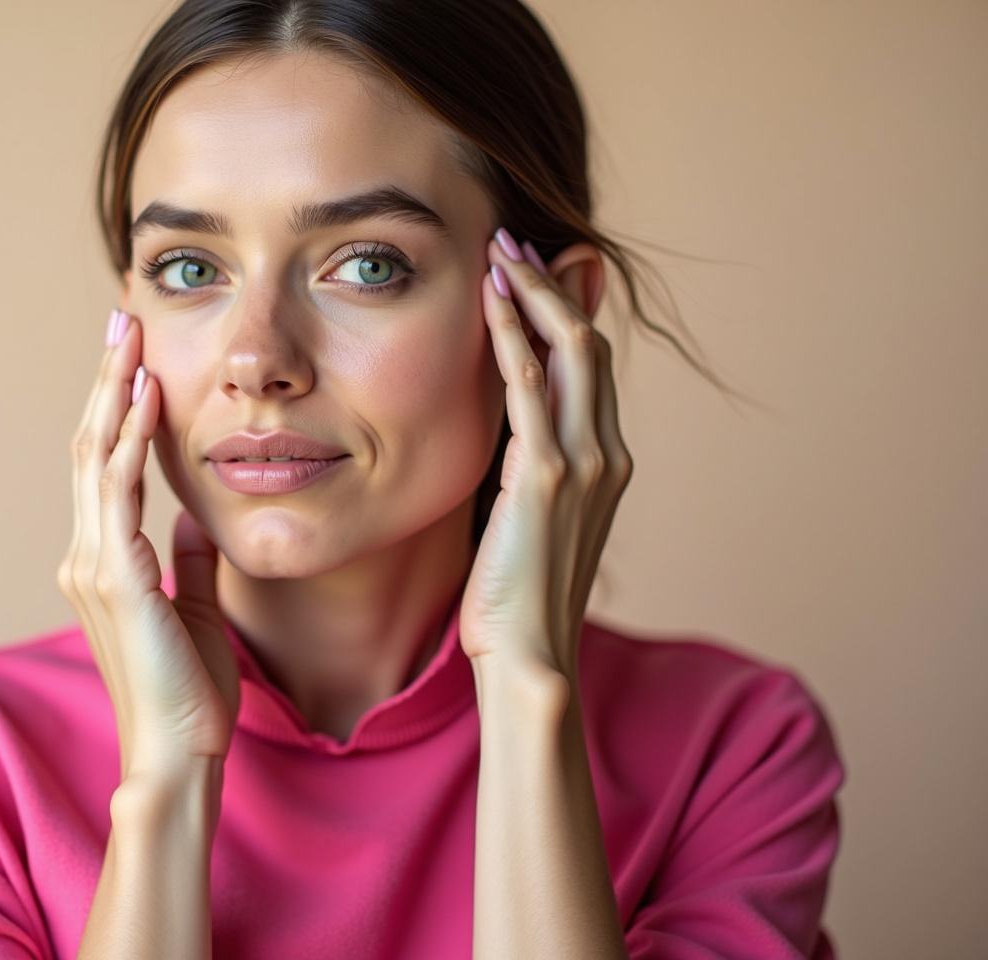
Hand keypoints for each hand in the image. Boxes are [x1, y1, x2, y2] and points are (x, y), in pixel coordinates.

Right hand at [56, 309, 239, 781]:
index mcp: (106, 560)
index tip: (134, 358)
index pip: (105, 467)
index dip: (116, 409)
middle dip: (106, 380)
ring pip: (97, 456)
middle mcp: (88, 554)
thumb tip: (194, 520)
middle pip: (91, 446)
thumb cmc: (188, 690)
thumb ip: (189, 562)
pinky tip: (146, 396)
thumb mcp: (194, 608)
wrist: (177, 752)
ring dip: (113, 391)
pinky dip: (130, 439)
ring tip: (128, 336)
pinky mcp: (117, 578)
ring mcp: (95, 564)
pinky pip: (120, 493)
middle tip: (122, 320)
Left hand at [459, 233, 633, 687]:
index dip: (563, 310)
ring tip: (501, 249)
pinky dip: (515, 336)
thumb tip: (512, 432)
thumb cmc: (519, 597)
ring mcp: (585, 464)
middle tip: (513, 241)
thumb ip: (532, 468)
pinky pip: (533, 387)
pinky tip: (491, 299)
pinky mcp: (548, 477)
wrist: (530, 658)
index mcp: (606, 462)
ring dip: (535, 293)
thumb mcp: (533, 520)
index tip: (528, 270)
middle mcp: (607, 453)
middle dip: (552, 285)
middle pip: (589, 343)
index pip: (591, 364)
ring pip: (571, 351)